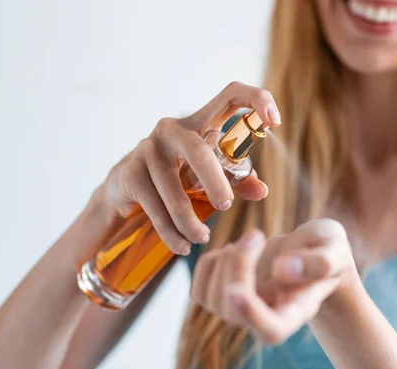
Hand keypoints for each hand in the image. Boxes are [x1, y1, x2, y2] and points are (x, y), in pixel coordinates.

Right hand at [96, 82, 280, 254]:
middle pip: (199, 150)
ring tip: (201, 239)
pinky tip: (181, 245)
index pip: (229, 95)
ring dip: (190, 221)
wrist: (122, 192)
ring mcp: (147, 149)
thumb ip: (238, 181)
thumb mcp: (208, 178)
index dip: (255, 99)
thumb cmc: (174, 180)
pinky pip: (155, 207)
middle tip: (226, 207)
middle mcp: (172, 129)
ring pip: (175, 189)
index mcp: (199, 124)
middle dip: (215, 182)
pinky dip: (170, 232)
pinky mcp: (129, 173)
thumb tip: (262, 191)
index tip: (274, 120)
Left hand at [190, 219, 356, 344]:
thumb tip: (282, 269)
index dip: (251, 316)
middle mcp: (265, 315)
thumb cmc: (327, 252)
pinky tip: (233, 249)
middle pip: (233, 309)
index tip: (238, 291)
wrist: (312, 253)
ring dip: (226, 260)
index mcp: (296, 311)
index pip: (270, 330)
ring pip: (212, 299)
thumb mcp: (335, 250)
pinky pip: (199, 290)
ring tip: (253, 238)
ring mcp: (242, 309)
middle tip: (257, 235)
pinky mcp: (223, 295)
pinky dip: (209, 263)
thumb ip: (320, 262)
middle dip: (238, 266)